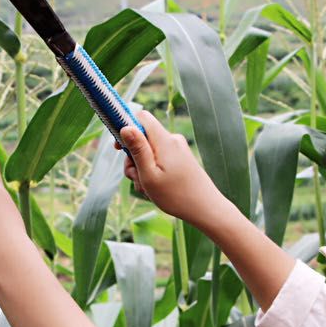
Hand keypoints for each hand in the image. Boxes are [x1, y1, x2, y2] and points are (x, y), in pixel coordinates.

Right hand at [118, 110, 231, 230]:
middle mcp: (172, 140)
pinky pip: (160, 160)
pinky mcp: (181, 158)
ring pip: (150, 152)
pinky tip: (156, 189)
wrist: (206, 209)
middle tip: (136, 178)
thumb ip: (137, 149)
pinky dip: (153, 173)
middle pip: (143, 138)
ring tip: (148, 189)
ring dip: (142, 170)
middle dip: (133, 158)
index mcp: (164, 141)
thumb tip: (125, 127)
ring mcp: (178, 149)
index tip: (119, 148)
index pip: (142, 117)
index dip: (126, 127)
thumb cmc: (176, 195)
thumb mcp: (149, 174)